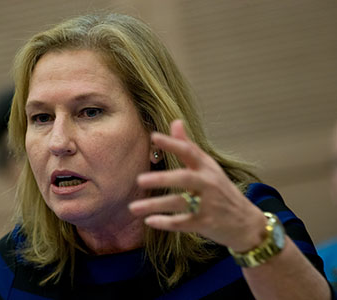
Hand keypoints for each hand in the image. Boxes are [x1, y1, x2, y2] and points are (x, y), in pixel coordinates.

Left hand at [129, 119, 266, 251]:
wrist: (246, 223)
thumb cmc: (221, 191)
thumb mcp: (208, 167)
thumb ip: (188, 146)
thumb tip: (175, 122)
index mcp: (207, 167)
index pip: (189, 151)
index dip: (172, 144)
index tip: (154, 137)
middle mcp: (208, 183)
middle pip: (184, 178)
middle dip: (162, 179)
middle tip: (139, 180)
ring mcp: (208, 204)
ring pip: (179, 203)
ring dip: (155, 205)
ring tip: (133, 208)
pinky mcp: (206, 223)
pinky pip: (183, 223)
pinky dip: (166, 222)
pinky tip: (149, 221)